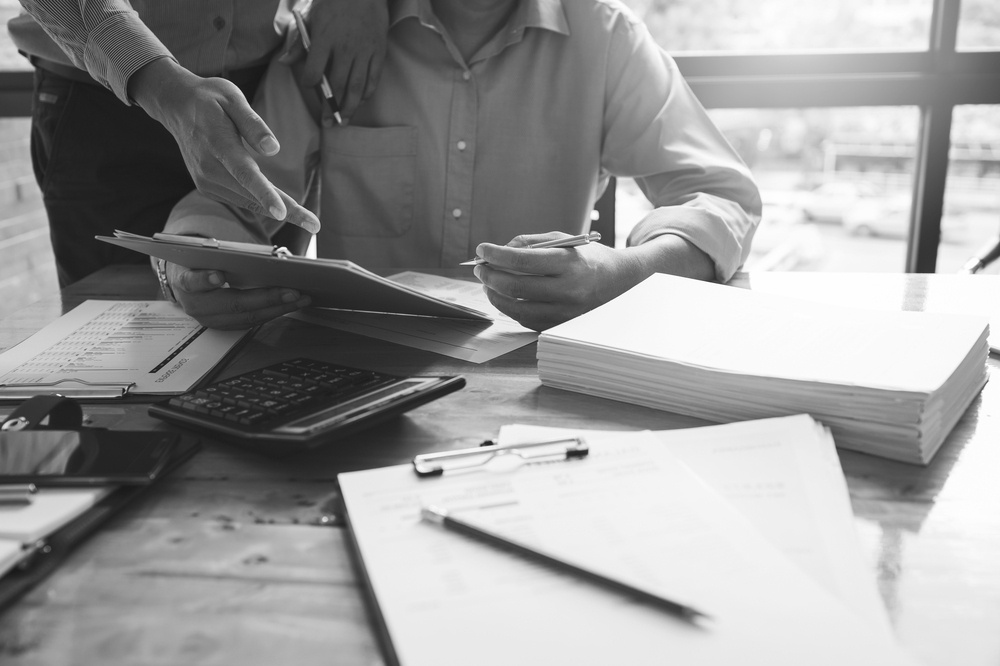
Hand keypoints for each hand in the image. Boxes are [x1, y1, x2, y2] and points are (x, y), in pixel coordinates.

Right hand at [129, 59, 319, 232]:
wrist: (176, 106)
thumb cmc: (209, 99)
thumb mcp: (233, 97)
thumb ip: (253, 124)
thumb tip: (273, 149)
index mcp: (219, 145)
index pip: (245, 174)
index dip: (265, 194)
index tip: (282, 212)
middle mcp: (210, 168)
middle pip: (253, 195)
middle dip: (287, 211)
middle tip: (314, 224)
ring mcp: (207, 181)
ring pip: (248, 201)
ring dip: (278, 210)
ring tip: (307, 218)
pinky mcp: (208, 186)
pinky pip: (240, 198)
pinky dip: (260, 202)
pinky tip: (277, 202)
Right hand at [167, 263, 311, 329]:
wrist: (187, 280)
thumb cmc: (200, 262)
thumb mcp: (204, 254)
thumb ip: (223, 254)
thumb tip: (265, 254)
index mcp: (185, 281)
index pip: (192, 281)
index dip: (204, 280)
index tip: (218, 276)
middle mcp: (196, 305)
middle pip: (232, 304)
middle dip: (266, 299)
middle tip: (292, 291)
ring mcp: (211, 319)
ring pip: (247, 317)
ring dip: (278, 308)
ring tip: (301, 298)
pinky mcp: (225, 326)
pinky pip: (252, 322)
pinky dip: (273, 312)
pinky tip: (291, 304)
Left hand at [298, 0, 388, 120]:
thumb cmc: (333, 2)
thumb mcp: (311, 17)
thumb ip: (299, 42)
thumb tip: (284, 63)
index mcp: (325, 39)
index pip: (314, 71)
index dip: (309, 83)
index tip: (308, 85)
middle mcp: (345, 48)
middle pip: (336, 86)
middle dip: (330, 107)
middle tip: (327, 123)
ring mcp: (364, 51)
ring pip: (356, 87)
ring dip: (349, 107)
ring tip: (344, 120)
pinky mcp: (379, 51)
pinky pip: (373, 78)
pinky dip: (367, 93)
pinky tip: (360, 101)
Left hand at [472, 233, 637, 330]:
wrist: (620, 281)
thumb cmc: (588, 257)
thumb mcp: (564, 239)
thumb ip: (530, 243)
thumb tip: (498, 251)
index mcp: (570, 264)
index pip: (523, 261)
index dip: (496, 255)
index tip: (481, 249)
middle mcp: (569, 290)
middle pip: (516, 287)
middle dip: (490, 276)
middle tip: (480, 268)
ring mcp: (565, 312)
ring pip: (517, 309)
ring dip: (495, 295)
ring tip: (488, 282)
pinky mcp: (561, 326)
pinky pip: (527, 320)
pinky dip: (510, 307)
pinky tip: (505, 296)